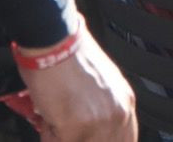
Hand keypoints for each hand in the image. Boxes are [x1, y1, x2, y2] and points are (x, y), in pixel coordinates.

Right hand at [17, 25, 136, 141]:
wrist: (54, 40)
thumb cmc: (69, 54)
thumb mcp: (101, 80)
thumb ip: (102, 107)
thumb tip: (89, 125)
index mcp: (125, 102)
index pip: (125, 139)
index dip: (103, 139)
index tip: (87, 135)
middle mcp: (118, 114)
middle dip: (78, 136)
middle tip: (65, 127)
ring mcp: (98, 123)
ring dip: (61, 133)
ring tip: (54, 116)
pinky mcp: (75, 129)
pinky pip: (55, 141)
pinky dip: (47, 132)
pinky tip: (47, 113)